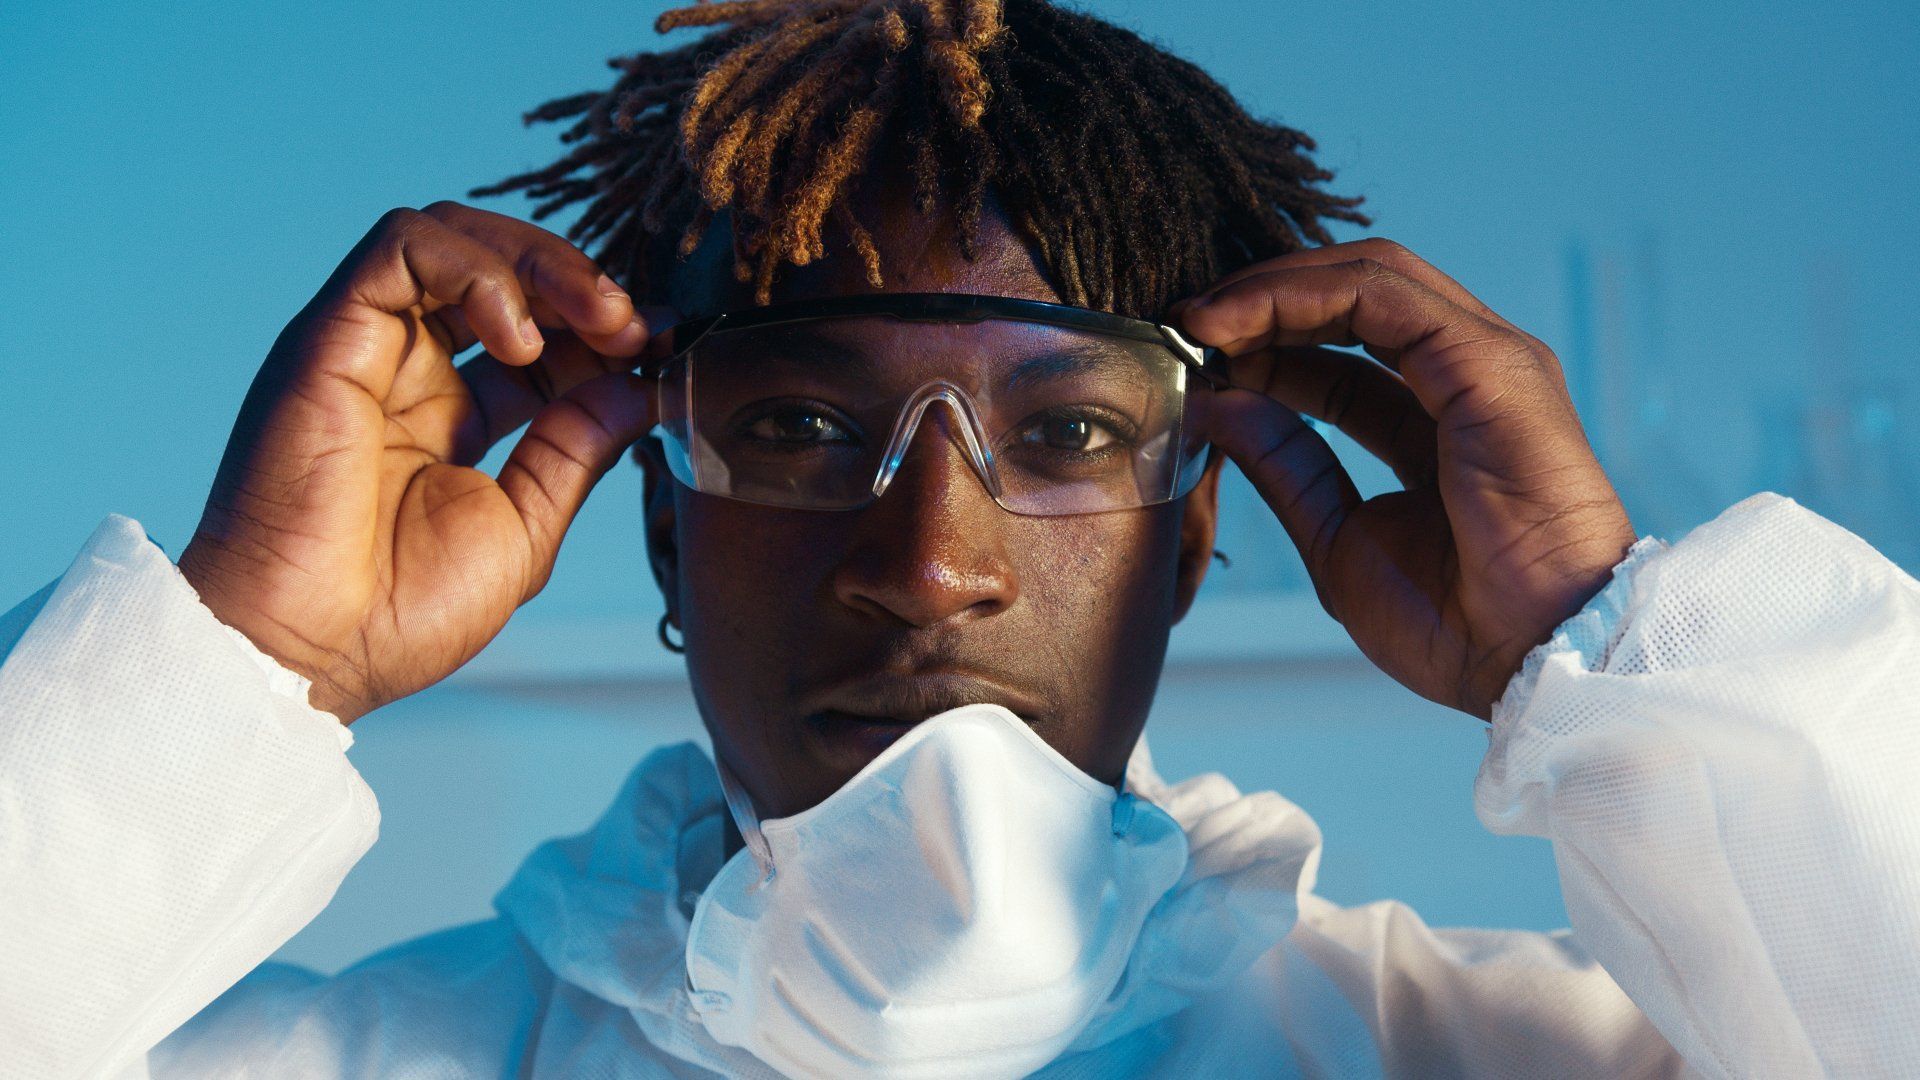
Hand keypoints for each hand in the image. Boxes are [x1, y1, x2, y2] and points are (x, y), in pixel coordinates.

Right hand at [178, 202, 668, 722]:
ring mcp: (366, 348)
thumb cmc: (400, 612)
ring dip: (540, 262)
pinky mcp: (327, 336)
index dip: (602, 331)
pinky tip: (521, 337)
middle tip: (638, 327)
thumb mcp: (524, 525)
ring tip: (598, 319)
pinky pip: (401, 248)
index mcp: (452, 415)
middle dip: (580, 284)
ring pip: (452, 236)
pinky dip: (476, 269)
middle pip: (498, 271)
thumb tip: (643, 385)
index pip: (537, 335)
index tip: (664, 348)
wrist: (312, 651)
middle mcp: (407, 370)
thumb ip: (577, 449)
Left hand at [1177, 239, 1636, 718]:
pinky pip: (1382, 293)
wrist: (1529, 661)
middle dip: (1261, 300)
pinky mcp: (1490, 358)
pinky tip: (1236, 323)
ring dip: (1271, 289)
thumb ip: (1284, 464)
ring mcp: (1483, 358)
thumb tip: (1218, 404)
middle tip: (1181, 323)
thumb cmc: (1453, 622)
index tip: (1188, 358)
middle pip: (1352, 297)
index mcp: (1432, 416)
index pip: (1339, 345)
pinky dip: (1300, 295)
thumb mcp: (1336, 536)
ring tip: (1197, 319)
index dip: (1261, 340)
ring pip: (1366, 277)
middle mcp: (1462, 373)